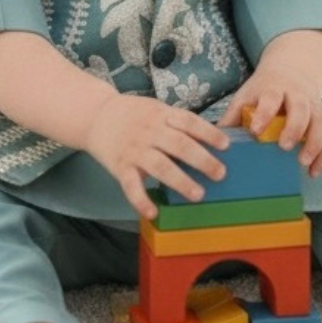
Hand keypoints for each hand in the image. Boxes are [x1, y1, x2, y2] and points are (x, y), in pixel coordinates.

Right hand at [83, 93, 229, 219]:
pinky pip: (131, 186)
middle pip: (179, 145)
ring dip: (181, 181)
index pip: (189, 122)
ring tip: (198, 194)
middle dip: (202, 160)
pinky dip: (141, 200)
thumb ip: (176, 122)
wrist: (95, 115)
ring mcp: (135, 150)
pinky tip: (153, 213)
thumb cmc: (133, 114)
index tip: (225, 145)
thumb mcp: (156, 109)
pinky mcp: (120, 167)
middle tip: (220, 174)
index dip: (208, 133)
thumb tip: (208, 139)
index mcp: (161, 115)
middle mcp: (150, 131)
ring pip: (161, 166)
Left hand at [218, 63, 321, 177]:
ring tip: (303, 163)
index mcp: (274, 88)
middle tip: (284, 146)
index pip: (270, 98)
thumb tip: (214, 140)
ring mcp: (313, 107)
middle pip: (300, 109)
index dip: (264, 113)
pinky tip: (313, 172)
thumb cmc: (264, 90)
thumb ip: (233, 115)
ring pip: (320, 123)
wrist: (292, 71)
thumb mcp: (247, 95)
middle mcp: (297, 95)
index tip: (256, 131)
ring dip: (314, 144)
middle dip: (294, 128)